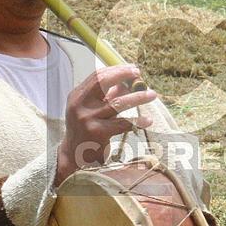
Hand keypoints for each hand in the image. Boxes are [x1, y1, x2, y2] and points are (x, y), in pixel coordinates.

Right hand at [54, 65, 156, 186]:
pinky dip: (137, 121)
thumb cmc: (85, 129)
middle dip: (124, 75)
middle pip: (103, 82)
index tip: (132, 69)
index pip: (97, 76)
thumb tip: (128, 82)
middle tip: (140, 75)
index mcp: (77, 96)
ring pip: (118, 103)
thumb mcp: (92, 109)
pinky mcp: (98, 133)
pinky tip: (147, 120)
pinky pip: (123, 124)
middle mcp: (80, 105)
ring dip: (137, 97)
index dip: (117, 70)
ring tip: (151, 94)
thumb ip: (107, 96)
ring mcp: (88, 119)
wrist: (73, 155)